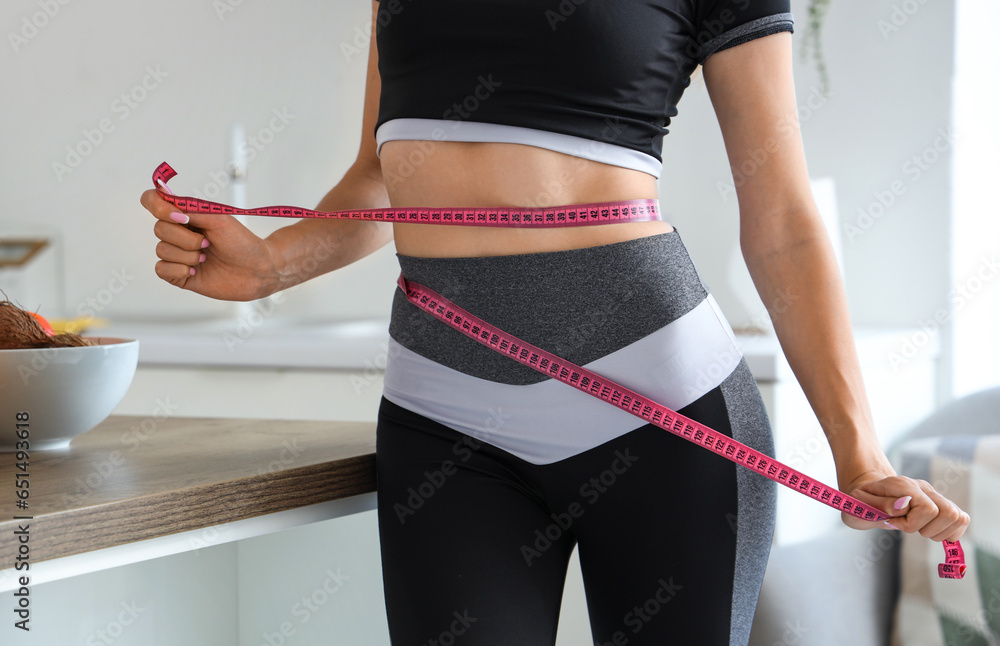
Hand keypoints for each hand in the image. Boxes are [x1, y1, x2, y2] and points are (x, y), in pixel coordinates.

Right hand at [139, 189, 277, 300]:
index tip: (179, 217)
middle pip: (158, 229)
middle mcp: (179, 234)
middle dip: (186, 238)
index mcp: (186, 216)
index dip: (156, 206)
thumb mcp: (219, 220)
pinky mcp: (178, 275)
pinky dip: (178, 269)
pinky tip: (195, 270)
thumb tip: (170, 211)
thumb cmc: (243, 243)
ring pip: (161, 249)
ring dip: (187, 255)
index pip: (153, 201)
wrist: (257, 270)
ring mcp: (178, 255)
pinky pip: (161, 269)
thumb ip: (193, 211)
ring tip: (206, 258)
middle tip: (208, 243)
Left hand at [840, 470, 969, 541]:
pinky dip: (950, 532)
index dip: (911, 524)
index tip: (892, 523)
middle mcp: (922, 487)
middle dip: (928, 530)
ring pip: (958, 517)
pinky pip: (961, 520)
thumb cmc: (860, 501)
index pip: (927, 509)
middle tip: (907, 527)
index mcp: (902, 485)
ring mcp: (934, 494)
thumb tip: (904, 505)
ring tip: (918, 529)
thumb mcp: (858, 504)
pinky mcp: (941, 503)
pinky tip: (930, 531)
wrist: (867, 491)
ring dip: (939, 532)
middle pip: (948, 513)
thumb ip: (879, 504)